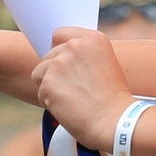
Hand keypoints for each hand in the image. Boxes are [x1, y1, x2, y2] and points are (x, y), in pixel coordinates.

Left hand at [32, 27, 133, 148]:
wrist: (116, 122)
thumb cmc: (114, 100)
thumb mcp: (106, 65)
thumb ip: (85, 56)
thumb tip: (62, 59)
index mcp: (93, 39)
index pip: (60, 34)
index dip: (59, 50)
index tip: (65, 64)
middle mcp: (74, 46)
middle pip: (48, 56)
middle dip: (55, 73)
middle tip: (75, 90)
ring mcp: (59, 63)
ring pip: (40, 73)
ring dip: (50, 87)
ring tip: (71, 100)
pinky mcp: (49, 82)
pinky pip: (41, 92)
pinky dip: (50, 103)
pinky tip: (69, 109)